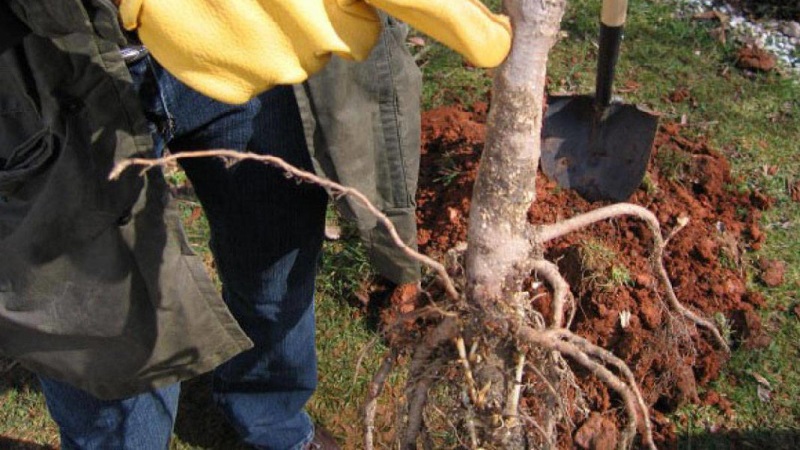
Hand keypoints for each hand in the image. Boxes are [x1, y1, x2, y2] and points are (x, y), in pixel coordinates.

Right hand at [119, 0, 510, 103]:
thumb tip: (406, 16)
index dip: (460, 21)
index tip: (496, 45)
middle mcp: (310, 12)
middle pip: (357, 36)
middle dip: (334, 13)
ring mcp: (270, 52)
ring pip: (308, 57)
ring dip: (284, 29)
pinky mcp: (236, 80)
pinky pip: (262, 75)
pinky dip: (246, 50)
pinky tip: (217, 17)